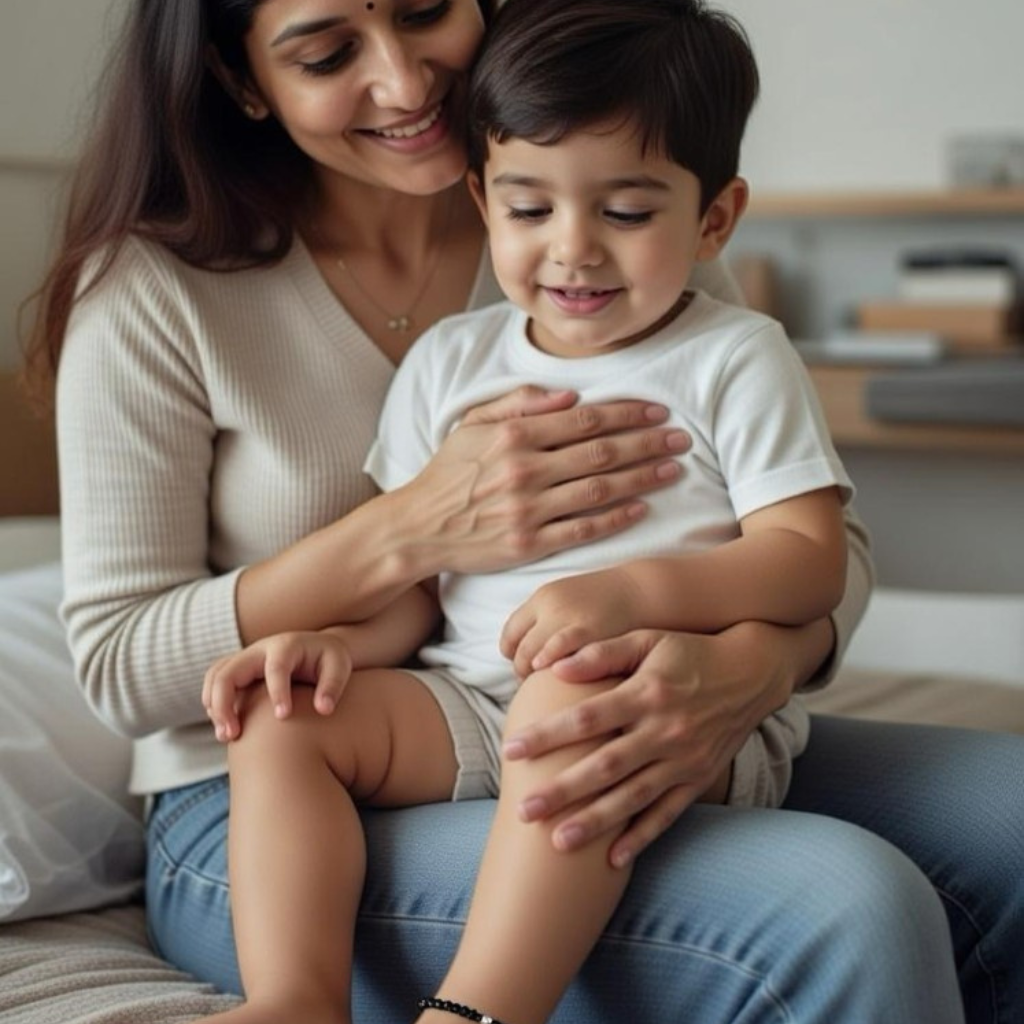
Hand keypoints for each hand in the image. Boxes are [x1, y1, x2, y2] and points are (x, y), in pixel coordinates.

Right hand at [202, 631, 353, 741]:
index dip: (278, 691)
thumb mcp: (339, 666)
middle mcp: (260, 649)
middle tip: (231, 735)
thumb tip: (323, 709)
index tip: (283, 717)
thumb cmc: (328, 659)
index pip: (276, 667)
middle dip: (224, 703)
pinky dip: (214, 705)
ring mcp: (246, 658)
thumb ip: (332, 685)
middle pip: (228, 671)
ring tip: (225, 736)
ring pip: (215, 676)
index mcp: (287, 646)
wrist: (316, 649)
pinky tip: (226, 729)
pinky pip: (216, 683)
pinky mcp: (239, 670)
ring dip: (214, 706)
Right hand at [406, 387, 690, 574]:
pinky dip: (615, 518)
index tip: (658, 410)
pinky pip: (583, 529)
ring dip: (643, 478)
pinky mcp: (528, 544)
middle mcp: (524, 470)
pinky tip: (641, 508)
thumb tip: (569, 396)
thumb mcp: (472, 425)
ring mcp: (527, 509)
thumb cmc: (447, 473)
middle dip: (648, 442)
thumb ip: (518, 403)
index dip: (628, 413)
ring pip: (600, 489)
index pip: (585, 419)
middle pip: (602, 452)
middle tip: (681, 438)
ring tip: (673, 469)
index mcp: (513, 434)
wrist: (417, 527)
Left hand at [500, 568, 642, 678]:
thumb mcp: (570, 599)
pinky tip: (557, 681)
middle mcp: (549, 606)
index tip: (523, 666)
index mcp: (543, 597)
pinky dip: (547, 670)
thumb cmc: (608, 602)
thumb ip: (547, 620)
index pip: (510, 632)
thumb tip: (528, 648)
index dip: (512, 653)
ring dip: (530, 675)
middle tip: (531, 683)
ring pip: (529, 657)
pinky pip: (552, 656)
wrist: (643, 591)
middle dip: (520, 669)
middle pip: (517, 648)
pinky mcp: (585, 633)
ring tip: (542, 687)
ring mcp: (565, 619)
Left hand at [503, 624, 799, 866]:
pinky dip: (642, 837)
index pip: (588, 717)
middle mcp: (665, 730)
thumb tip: (555, 666)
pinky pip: (667, 813)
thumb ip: (602, 653)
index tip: (511, 750)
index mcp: (646, 693)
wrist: (751, 674)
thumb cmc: (688, 652)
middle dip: (563, 790)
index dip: (549, 734)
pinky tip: (613, 859)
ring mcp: (683, 760)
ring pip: (633, 797)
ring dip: (595, 822)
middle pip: (606, 766)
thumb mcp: (647, 639)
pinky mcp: (698, 779)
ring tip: (558, 843)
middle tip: (523, 810)